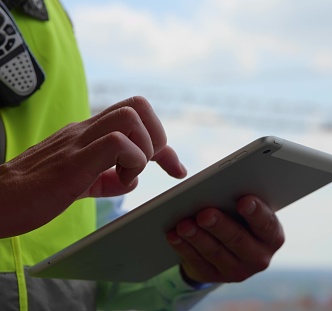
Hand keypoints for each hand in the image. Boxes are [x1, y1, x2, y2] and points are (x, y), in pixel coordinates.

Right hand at [0, 96, 185, 237]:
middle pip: (138, 104)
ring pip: (132, 117)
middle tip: (147, 166)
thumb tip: (131, 180)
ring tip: (127, 173)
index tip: (176, 168)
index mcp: (87, 133)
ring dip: (143, 149)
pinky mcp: (73, 160)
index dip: (164, 142)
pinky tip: (117, 182)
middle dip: (158, 138)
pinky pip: (117, 143)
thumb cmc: (34, 193)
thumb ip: (106, 177)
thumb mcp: (80, 183)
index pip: (136, 116)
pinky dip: (130, 162)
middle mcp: (85, 130)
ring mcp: (78, 141)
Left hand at [166, 195, 284, 283]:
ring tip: (184, 225)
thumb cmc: (240, 218)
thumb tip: (222, 187)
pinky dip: (184, 248)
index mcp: (272, 236)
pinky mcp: (214, 277)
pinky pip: (197, 262)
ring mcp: (237, 271)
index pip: (267, 224)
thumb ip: (242, 201)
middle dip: (220, 226)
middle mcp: (259, 257)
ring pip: (215, 253)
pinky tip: (174, 236)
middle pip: (238, 240)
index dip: (256, 213)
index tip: (243, 200)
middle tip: (205, 214)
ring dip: (198, 237)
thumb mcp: (248, 212)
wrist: (229, 248)